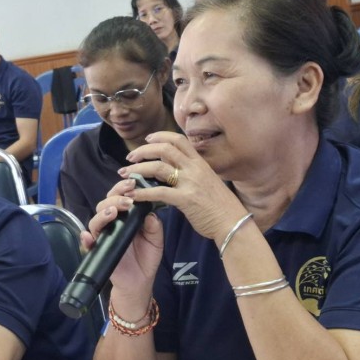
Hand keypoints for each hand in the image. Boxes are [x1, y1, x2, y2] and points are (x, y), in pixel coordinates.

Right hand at [82, 178, 163, 309]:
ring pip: (96, 219)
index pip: (120, 197)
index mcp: (126, 217)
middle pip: (105, 203)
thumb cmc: (147, 258)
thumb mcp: (156, 239)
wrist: (140, 282)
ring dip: (103, 213)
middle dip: (115, 197)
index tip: (134, 183)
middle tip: (128, 199)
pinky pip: (88, 243)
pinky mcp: (98, 251)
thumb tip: (149, 212)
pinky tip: (90, 236)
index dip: (124, 188)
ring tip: (114, 212)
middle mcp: (112, 223)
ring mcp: (103, 236)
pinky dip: (86, 238)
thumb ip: (154, 225)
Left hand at [121, 131, 247, 242]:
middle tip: (130, 157)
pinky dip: (141, 193)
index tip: (147, 139)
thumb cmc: (221, 206)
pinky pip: (158, 192)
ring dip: (138, 169)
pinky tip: (132, 195)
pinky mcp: (186, 199)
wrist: (233, 223)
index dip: (160, 136)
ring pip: (158, 166)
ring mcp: (190, 182)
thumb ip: (192, 174)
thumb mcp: (208, 182)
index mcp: (200, 163)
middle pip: (165, 148)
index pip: (179, 139)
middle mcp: (195, 168)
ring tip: (125, 174)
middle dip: (143, 151)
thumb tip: (174, 171)